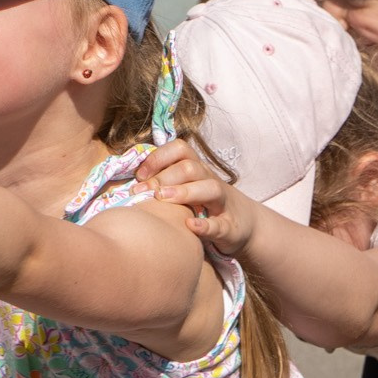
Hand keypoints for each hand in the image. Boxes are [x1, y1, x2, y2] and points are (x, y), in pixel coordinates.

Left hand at [140, 142, 263, 256]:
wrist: (246, 225)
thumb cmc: (207, 206)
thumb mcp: (190, 189)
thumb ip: (167, 182)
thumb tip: (131, 182)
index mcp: (198, 171)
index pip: (181, 150)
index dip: (159, 157)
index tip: (139, 175)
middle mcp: (211, 182)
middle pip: (191, 167)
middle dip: (165, 176)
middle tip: (144, 192)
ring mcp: (223, 204)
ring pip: (210, 188)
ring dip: (185, 192)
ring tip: (163, 199)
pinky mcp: (230, 228)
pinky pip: (220, 224)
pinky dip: (206, 226)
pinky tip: (190, 227)